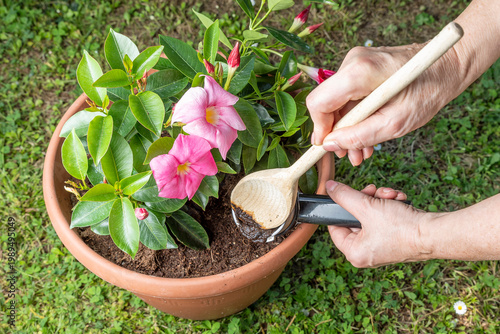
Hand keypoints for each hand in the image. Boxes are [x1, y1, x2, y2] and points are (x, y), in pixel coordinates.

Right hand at [306, 43, 461, 165]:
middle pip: (326, 104)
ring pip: (337, 103)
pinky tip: (368, 135)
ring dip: (347, 129)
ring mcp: (355, 63)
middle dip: (336, 133)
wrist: (449, 64)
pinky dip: (355, 118)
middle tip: (351, 156)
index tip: (329, 148)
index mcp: (359, 73)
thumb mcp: (396, 123)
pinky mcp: (361, 67)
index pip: (318, 103)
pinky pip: (348, 97)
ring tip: (363, 151)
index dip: (320, 129)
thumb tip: (330, 145)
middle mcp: (352, 62)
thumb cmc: (429, 89)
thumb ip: (360, 136)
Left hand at [326, 181, 428, 267]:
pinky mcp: (394, 238)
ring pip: (370, 213)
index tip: (346, 193)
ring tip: (390, 195)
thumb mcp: (366, 207)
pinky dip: (389, 205)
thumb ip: (344, 196)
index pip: (334, 227)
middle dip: (365, 199)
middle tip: (371, 190)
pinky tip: (399, 199)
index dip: (339, 207)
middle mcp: (366, 253)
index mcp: (354, 252)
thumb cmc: (402, 227)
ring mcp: (381, 246)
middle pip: (354, 217)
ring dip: (379, 199)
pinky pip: (383, 217)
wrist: (435, 232)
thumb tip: (330, 187)